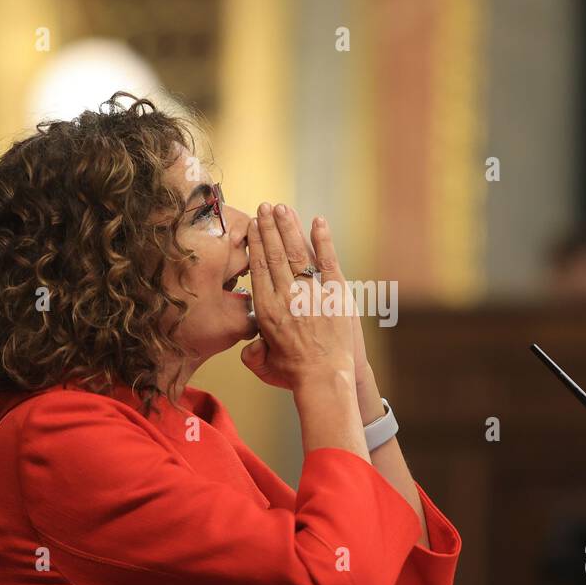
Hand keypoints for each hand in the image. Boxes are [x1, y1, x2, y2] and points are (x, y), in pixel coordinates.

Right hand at [240, 203, 353, 391]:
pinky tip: (318, 221)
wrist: (325, 379)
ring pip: (297, 252)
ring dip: (288, 227)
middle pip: (275, 253)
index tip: (251, 226)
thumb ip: (251, 353)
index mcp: (267, 309)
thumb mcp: (264, 366)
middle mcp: (286, 296)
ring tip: (281, 208)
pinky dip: (323, 240)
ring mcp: (312, 293)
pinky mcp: (335, 294)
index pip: (259, 267)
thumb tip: (250, 342)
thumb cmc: (294, 375)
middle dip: (268, 227)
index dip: (255, 243)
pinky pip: (328, 261)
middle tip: (263, 206)